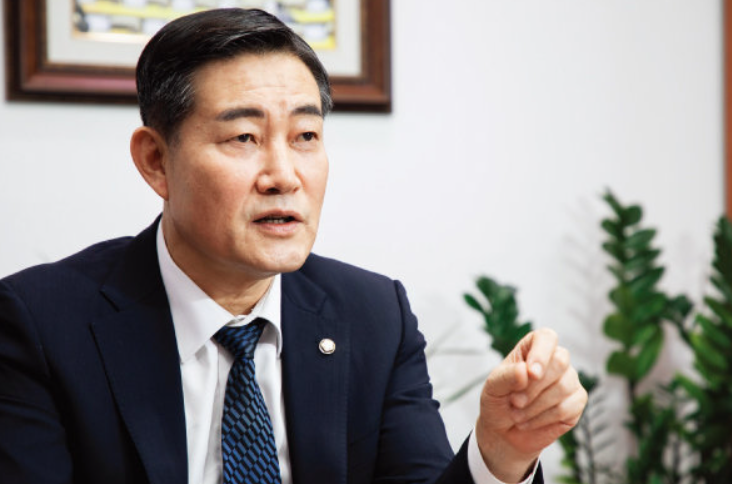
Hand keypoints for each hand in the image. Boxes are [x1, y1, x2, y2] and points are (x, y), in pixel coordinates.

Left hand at [475, 328, 586, 482]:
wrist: (503, 430)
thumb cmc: (498, 400)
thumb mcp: (493, 386)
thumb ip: (507, 376)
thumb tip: (525, 371)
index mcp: (533, 347)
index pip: (547, 338)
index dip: (541, 353)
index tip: (531, 373)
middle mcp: (555, 360)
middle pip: (560, 362)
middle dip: (534, 387)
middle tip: (515, 401)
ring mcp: (569, 381)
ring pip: (563, 387)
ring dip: (535, 406)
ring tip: (517, 414)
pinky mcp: (576, 402)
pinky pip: (567, 408)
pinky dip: (543, 418)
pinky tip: (529, 421)